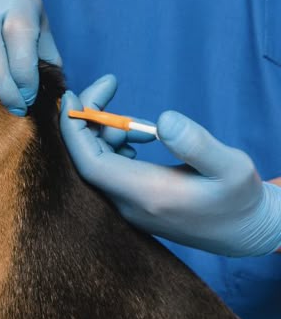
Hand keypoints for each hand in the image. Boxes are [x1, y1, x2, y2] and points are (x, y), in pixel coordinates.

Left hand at [60, 74, 280, 256]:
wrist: (244, 233)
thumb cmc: (240, 199)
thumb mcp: (231, 167)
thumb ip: (196, 144)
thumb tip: (162, 120)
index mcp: (146, 194)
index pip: (90, 162)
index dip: (74, 128)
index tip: (74, 95)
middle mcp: (130, 204)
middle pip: (87, 158)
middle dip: (91, 118)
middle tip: (109, 85)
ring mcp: (130, 207)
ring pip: (99, 163)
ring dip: (108, 132)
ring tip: (143, 126)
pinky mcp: (135, 204)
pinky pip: (110, 171)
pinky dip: (117, 145)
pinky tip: (143, 137)